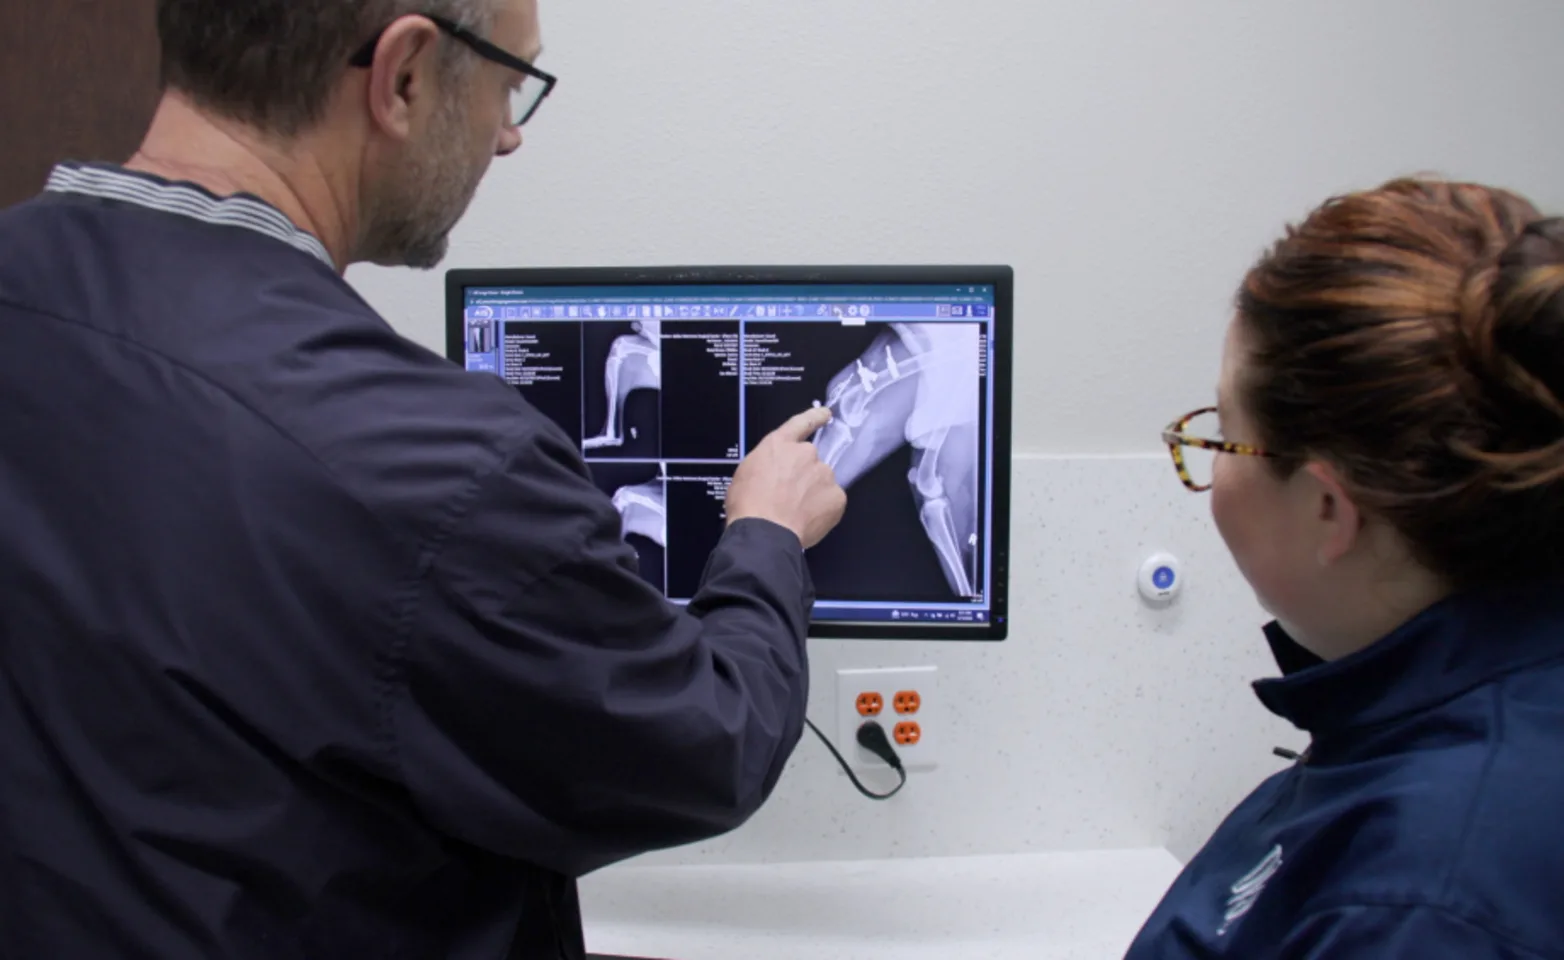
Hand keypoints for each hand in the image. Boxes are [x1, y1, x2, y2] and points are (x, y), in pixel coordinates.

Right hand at [727, 407, 846, 548]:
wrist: (765, 532)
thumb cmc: (749, 506)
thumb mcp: (746, 474)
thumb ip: (767, 464)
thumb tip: (773, 473)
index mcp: (779, 445)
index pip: (801, 423)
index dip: (815, 417)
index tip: (825, 414)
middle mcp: (805, 454)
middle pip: (811, 461)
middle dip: (804, 476)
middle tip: (790, 497)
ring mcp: (824, 474)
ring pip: (822, 482)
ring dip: (813, 493)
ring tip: (795, 512)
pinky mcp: (837, 496)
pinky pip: (832, 501)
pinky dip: (823, 510)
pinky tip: (807, 520)